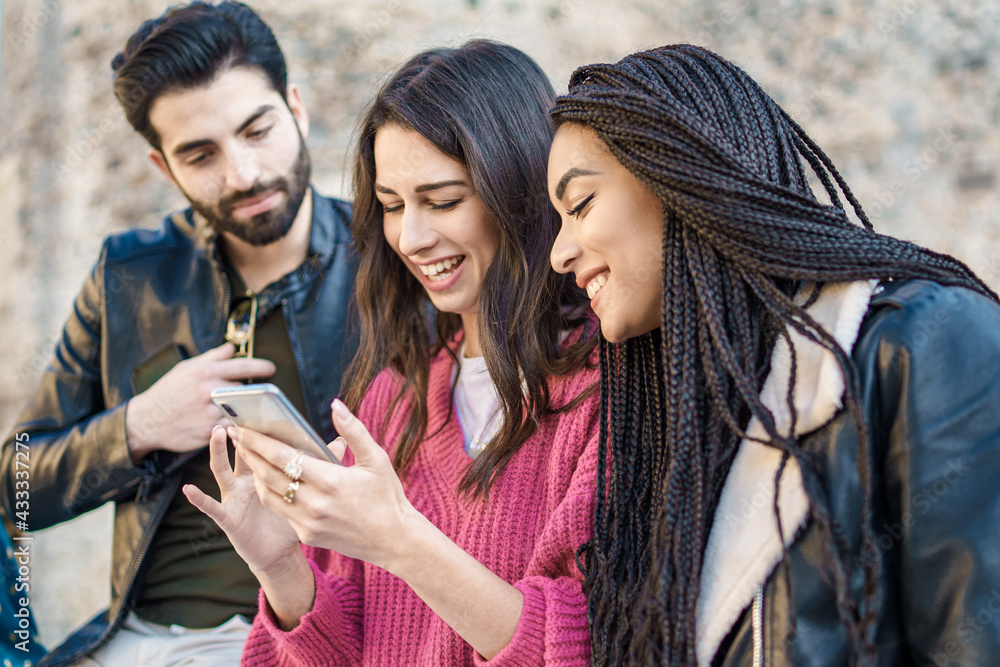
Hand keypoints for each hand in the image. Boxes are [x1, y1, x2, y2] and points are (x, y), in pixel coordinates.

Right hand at [125, 342, 274, 460]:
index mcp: (204, 373)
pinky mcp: (209, 432)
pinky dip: (235, 424)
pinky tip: (234, 423)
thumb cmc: (168, 391)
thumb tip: (232, 348)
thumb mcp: (186, 368)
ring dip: (244, 409)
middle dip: (248, 391)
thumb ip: (212, 357)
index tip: (271, 369)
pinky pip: (231, 427)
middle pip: (244, 389)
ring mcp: (209, 413)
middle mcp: (208, 392)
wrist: (147, 421)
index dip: (260, 367)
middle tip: (249, 394)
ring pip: (240, 410)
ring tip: (243, 409)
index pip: (241, 366)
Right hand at [184, 425, 313, 630]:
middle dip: (238, 433)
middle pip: (240, 453)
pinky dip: (199, 498)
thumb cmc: (292, 518)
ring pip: (222, 471)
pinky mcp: (228, 518)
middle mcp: (246, 481)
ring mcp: (234, 498)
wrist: (280, 553)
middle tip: (237, 407)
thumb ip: (320, 466)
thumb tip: (340, 443)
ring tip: (216, 433)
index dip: (261, 428)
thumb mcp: (305, 491)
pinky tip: (189, 488)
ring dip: (217, 452)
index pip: (262, 446)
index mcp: (264, 471)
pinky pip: (211, 507)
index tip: (260, 406)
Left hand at [237, 400, 522, 655]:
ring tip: (248, 455)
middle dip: (249, 453)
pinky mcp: (307, 535)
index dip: (259, 442)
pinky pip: (281, 510)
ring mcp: (309, 523)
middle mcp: (315, 504)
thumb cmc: (387, 496)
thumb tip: (335, 405)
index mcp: (331, 481)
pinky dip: (271, 492)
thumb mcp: (376, 459)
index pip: (283, 457)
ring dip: (255, 474)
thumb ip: (354, 431)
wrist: (395, 540)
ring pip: (269, 494)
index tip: (244, 428)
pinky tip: (268, 479)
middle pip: (269, 475)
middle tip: (236, 435)